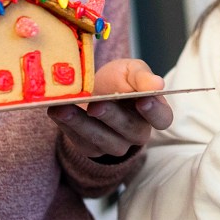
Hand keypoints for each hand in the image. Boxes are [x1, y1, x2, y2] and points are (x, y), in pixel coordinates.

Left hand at [46, 58, 172, 158]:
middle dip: (112, 117)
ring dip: (83, 124)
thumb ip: (142, 77)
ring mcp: (114, 144)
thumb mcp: (131, 70)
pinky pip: (81, 142)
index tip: (143, 99)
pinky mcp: (91, 148)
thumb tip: (158, 85)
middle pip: (129, 130)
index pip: (162, 118)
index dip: (154, 111)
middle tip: (97, 105)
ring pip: (103, 140)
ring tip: (65, 109)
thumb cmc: (118, 80)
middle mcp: (136, 133)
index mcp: (153, 112)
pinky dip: (67, 126)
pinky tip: (56, 112)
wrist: (92, 89)